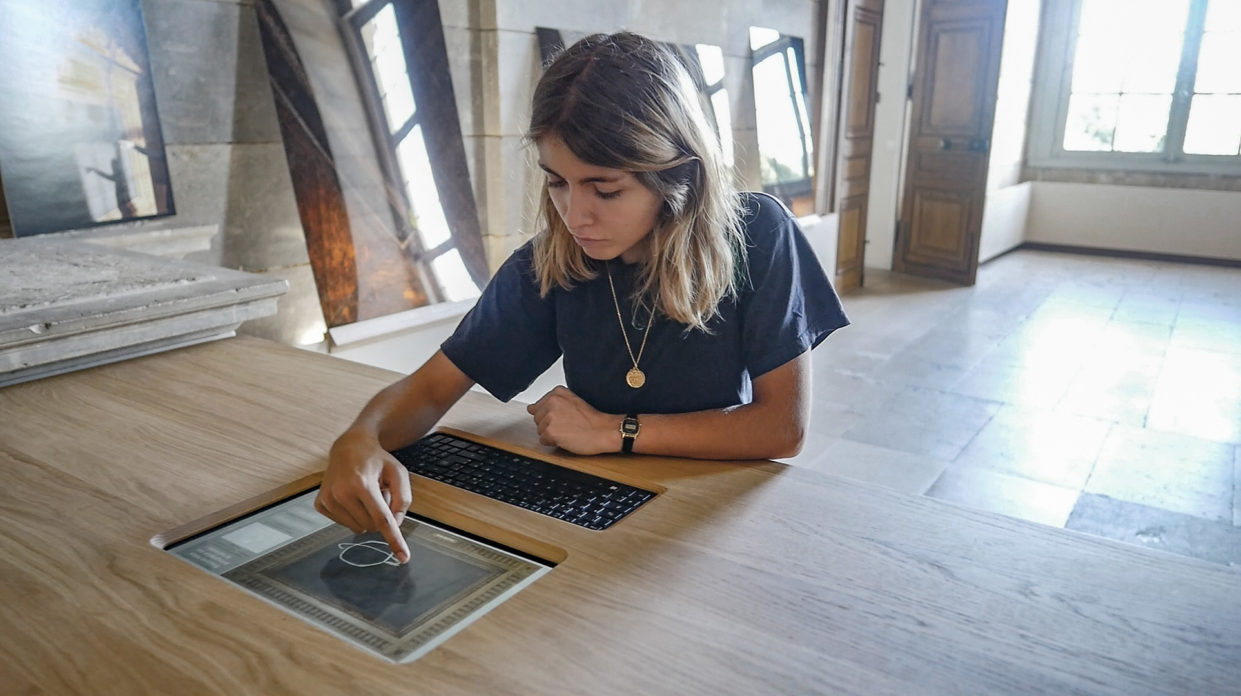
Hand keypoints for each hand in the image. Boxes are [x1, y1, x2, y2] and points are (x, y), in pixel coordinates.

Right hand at [315, 429, 411, 562]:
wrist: (348, 447)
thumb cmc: (376, 460)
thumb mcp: (398, 472)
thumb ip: (404, 499)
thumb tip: (395, 525)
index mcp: (363, 484)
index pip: (382, 519)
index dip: (394, 540)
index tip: (403, 558)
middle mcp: (342, 493)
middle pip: (372, 526)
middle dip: (379, 514)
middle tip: (377, 493)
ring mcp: (328, 499)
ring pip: (359, 528)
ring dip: (367, 515)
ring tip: (365, 494)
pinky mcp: (320, 504)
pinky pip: (345, 524)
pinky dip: (353, 514)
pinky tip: (351, 496)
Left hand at [526, 386, 619, 454]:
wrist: (603, 430)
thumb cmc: (591, 419)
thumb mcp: (571, 402)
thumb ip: (550, 402)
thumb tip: (530, 408)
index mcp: (557, 392)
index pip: (538, 407)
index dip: (551, 416)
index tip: (564, 418)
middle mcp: (552, 402)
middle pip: (537, 419)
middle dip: (550, 425)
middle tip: (568, 425)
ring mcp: (550, 416)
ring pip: (540, 430)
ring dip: (552, 434)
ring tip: (569, 431)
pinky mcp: (551, 431)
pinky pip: (543, 440)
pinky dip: (553, 442)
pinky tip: (566, 438)